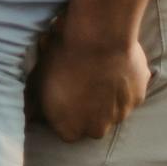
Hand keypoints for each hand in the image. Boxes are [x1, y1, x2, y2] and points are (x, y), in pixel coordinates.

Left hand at [27, 21, 150, 142]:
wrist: (98, 36)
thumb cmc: (62, 55)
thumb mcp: (38, 77)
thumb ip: (35, 99)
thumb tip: (29, 111)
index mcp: (69, 129)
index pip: (65, 127)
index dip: (63, 108)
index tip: (62, 91)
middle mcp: (95, 129)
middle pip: (91, 122)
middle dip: (87, 105)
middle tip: (82, 78)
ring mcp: (120, 115)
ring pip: (112, 109)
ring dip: (107, 94)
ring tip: (99, 66)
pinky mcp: (138, 97)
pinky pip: (129, 92)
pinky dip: (124, 81)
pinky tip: (115, 61)